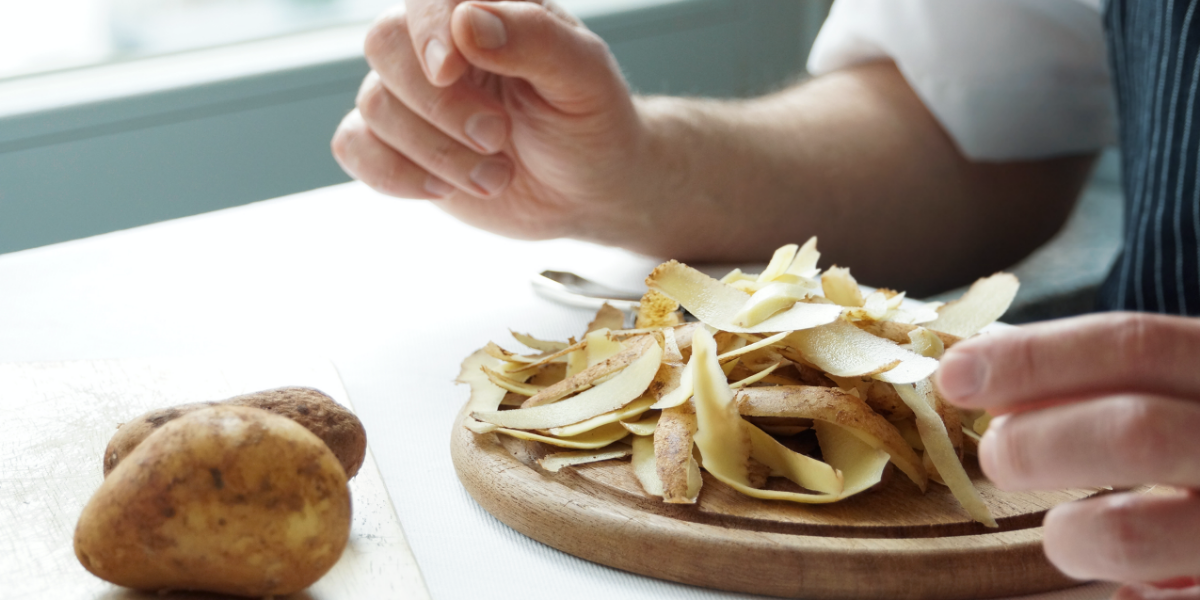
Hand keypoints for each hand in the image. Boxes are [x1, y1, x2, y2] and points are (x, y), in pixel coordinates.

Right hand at [331, 1, 655, 242]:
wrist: (589, 189)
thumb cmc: (591, 121)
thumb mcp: (584, 76)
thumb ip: (534, 39)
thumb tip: (468, 21)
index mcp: (486, 8)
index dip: (429, 30)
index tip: (450, 71)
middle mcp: (439, 43)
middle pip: (384, 44)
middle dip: (437, 104)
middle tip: (496, 136)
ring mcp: (412, 94)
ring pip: (374, 105)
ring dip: (436, 152)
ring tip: (497, 174)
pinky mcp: (398, 144)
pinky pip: (354, 147)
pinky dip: (395, 174)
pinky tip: (445, 188)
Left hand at [936, 313, 1199, 596]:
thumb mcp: (1181, 395)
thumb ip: (1106, 381)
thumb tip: (976, 369)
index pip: (1135, 345)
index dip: (1033, 358)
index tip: (955, 374)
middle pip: (1135, 432)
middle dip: (1036, 443)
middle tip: (999, 455)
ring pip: (1130, 535)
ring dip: (1070, 533)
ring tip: (1068, 533)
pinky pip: (1158, 599)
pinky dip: (1126, 592)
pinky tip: (1129, 588)